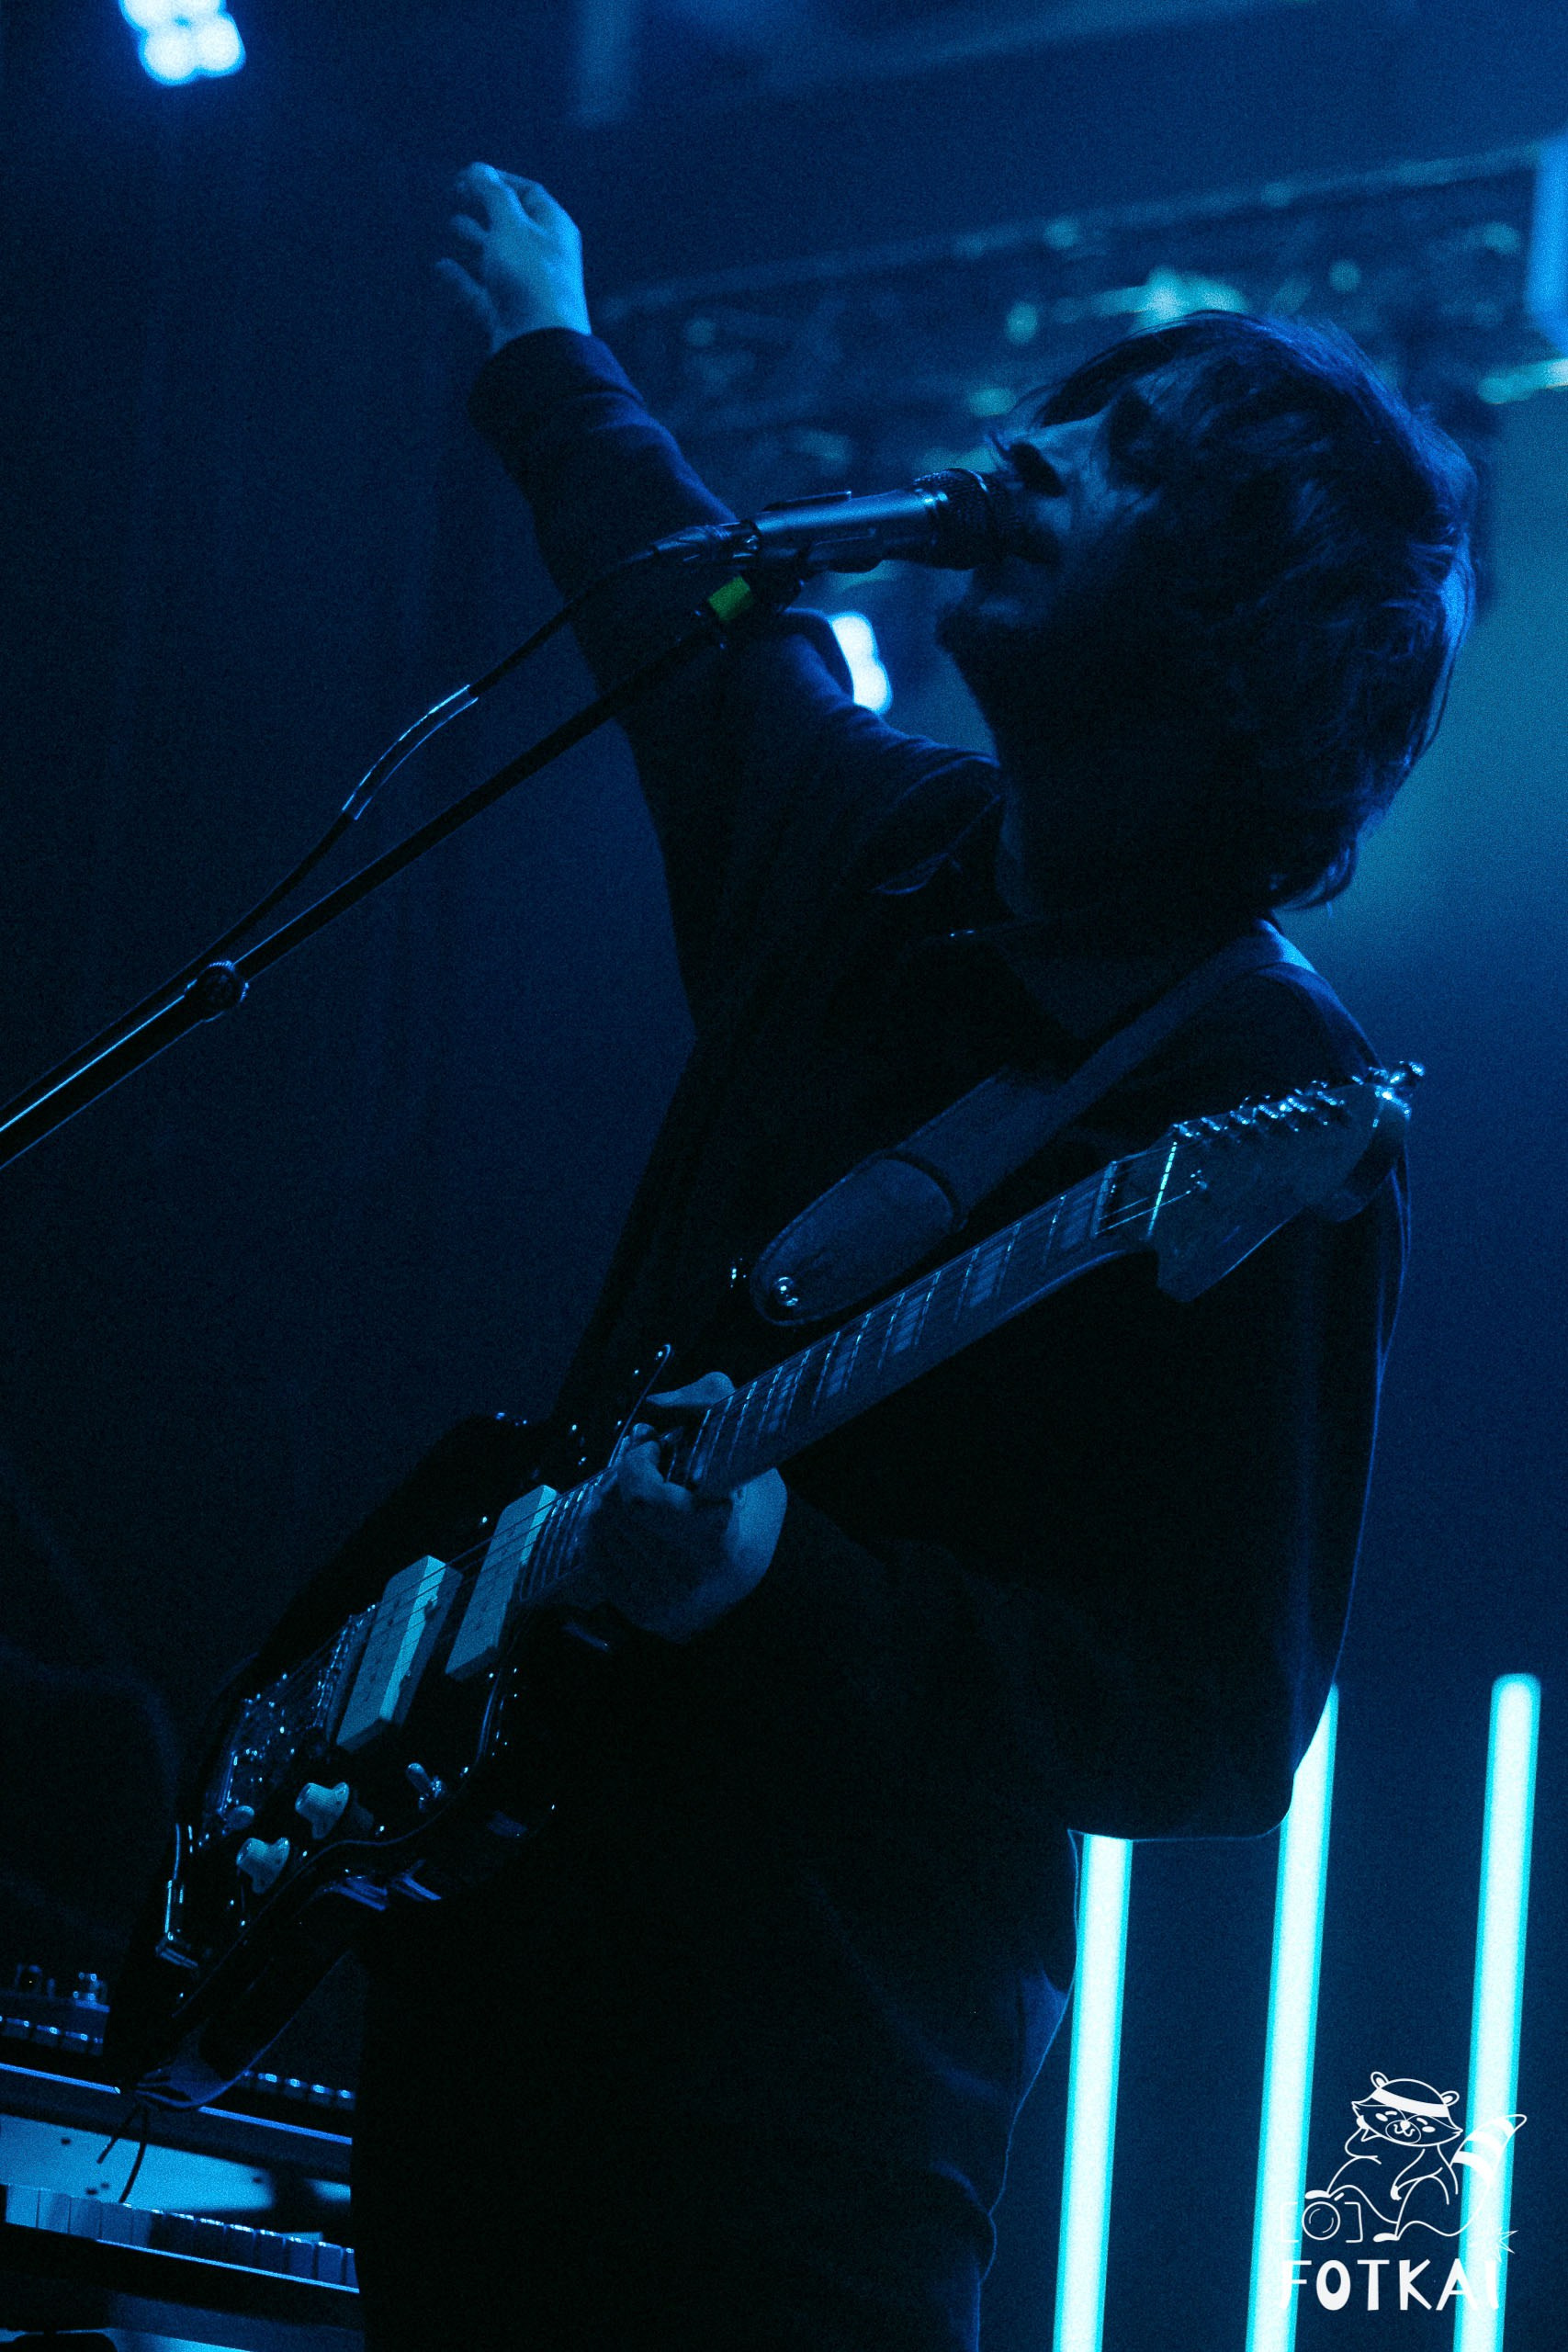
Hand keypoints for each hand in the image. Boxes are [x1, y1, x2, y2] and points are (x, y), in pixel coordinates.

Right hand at [438, 164, 590, 352]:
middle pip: (512, 224)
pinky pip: (481, 292)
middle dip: (485, 206)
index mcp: (554, 229)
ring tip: (452, 225)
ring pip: (497, 257)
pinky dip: (462, 279)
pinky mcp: (508, 314)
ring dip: (475, 239)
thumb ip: (493, 195)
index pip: (530, 194)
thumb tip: (479, 168)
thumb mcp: (511, 226)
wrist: (540, 344)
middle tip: (457, 193)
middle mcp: (543, 256)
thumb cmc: (531, 278)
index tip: (470, 174)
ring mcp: (525, 287)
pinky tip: (442, 267)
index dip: (500, 180)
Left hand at [562, 1374, 786, 1641]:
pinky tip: (628, 1517)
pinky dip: (603, 1527)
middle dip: (622, 1474)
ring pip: (600, 1530)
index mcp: (716, 1541)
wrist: (766, 1583)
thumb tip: (655, 1403)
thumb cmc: (754, 1509)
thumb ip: (710, 1401)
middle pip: (615, 1509)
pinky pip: (596, 1557)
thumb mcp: (748, 1449)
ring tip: (640, 1488)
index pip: (642, 1499)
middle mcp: (686, 1579)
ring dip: (611, 1497)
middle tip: (645, 1463)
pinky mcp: (640, 1613)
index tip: (655, 1445)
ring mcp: (659, 1602)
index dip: (637, 1463)